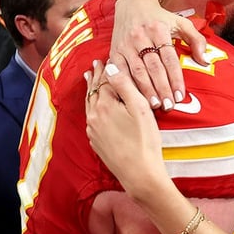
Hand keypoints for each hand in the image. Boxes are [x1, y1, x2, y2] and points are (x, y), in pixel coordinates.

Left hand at [84, 61, 165, 192]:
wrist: (139, 174)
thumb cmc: (145, 141)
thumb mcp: (140, 108)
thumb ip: (124, 85)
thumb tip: (111, 66)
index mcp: (105, 105)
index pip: (105, 81)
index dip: (106, 68)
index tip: (105, 58)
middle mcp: (94, 116)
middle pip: (94, 92)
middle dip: (96, 77)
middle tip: (96, 64)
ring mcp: (93, 131)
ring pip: (90, 105)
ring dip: (91, 91)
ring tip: (89, 80)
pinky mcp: (96, 142)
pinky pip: (91, 118)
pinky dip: (92, 107)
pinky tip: (94, 107)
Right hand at [110, 0, 206, 109]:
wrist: (132, 3)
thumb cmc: (159, 17)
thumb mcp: (180, 22)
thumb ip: (196, 39)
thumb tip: (205, 60)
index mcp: (159, 29)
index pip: (169, 58)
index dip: (175, 78)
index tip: (180, 95)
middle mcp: (141, 36)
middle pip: (153, 67)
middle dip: (161, 88)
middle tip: (168, 106)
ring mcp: (126, 44)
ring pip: (136, 71)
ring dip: (146, 90)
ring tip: (155, 105)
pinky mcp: (114, 50)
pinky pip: (120, 71)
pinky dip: (127, 85)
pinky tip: (134, 97)